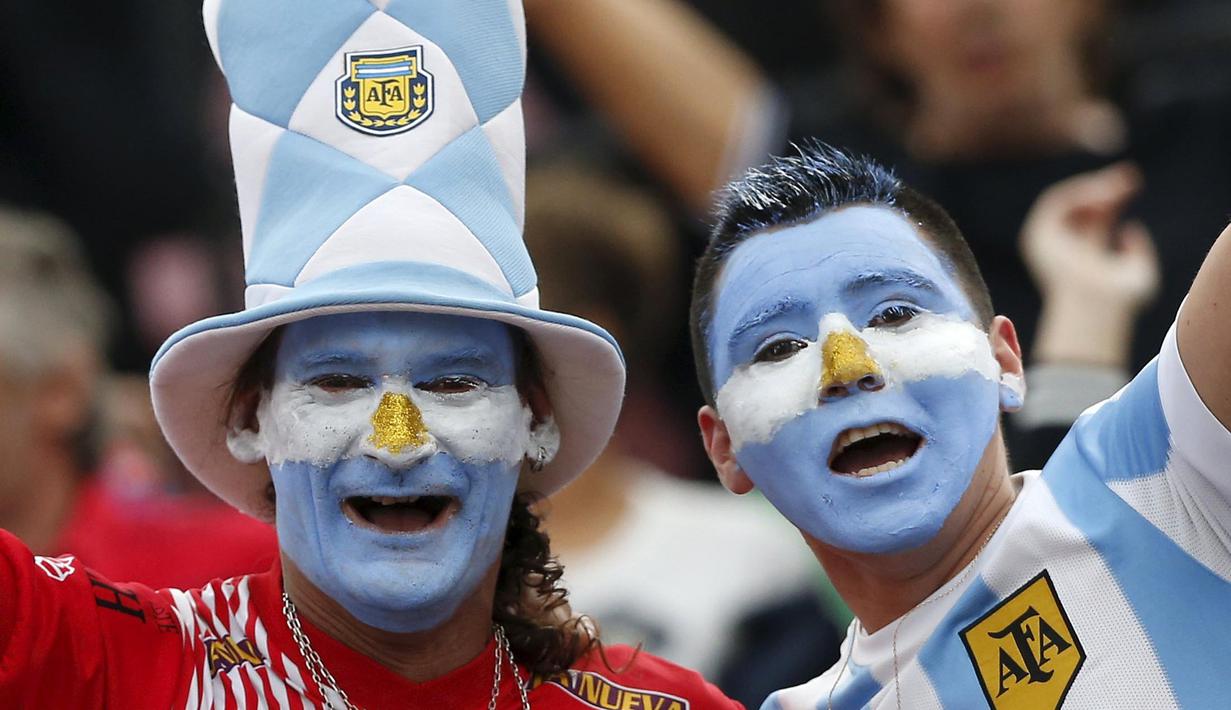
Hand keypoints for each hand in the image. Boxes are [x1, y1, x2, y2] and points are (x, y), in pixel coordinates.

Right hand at [1020, 163, 1160, 366]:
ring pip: (1067, 201)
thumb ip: (1138, 252)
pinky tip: (1099, 194)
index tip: (1134, 185)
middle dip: (1105, 187)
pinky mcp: (1038, 235)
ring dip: (1092, 188)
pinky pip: (1054, 202)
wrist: (1094, 304)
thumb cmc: (1120, 299)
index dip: (1115, 198)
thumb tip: (1129, 228)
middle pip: (1084, 207)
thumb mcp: (1140, 273)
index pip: (1097, 218)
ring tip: (1116, 186)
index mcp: (1086, 255)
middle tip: (1130, 176)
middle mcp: (1066, 247)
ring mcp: (1050, 240)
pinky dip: (1076, 193)